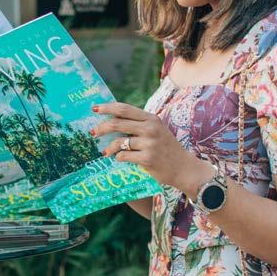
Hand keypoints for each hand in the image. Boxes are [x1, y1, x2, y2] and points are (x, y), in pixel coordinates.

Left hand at [92, 102, 209, 191]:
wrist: (184, 168)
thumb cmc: (167, 149)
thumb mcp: (157, 130)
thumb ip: (139, 124)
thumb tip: (113, 120)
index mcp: (151, 119)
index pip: (125, 109)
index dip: (108, 107)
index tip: (94, 108)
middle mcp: (151, 128)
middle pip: (118, 123)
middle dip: (101, 128)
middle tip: (92, 133)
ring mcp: (150, 143)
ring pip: (119, 142)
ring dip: (109, 148)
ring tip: (106, 152)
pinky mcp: (147, 158)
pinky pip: (124, 156)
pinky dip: (119, 158)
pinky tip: (120, 159)